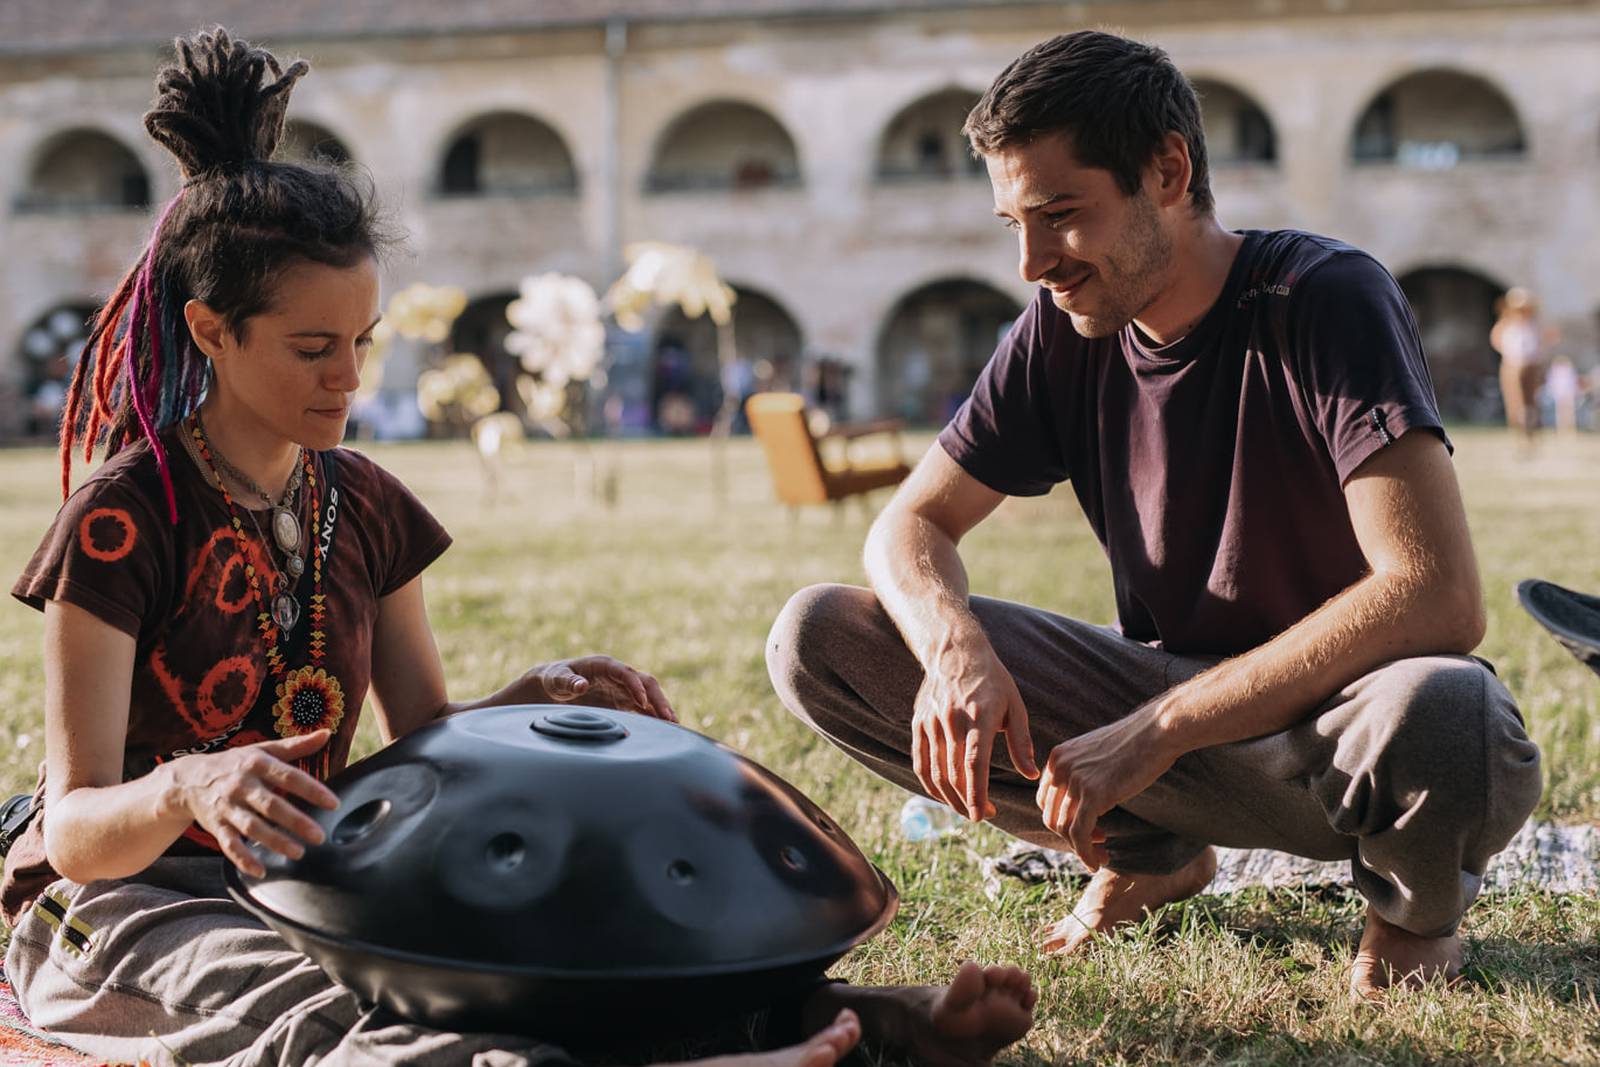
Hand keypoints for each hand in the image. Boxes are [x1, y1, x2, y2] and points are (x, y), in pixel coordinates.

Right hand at [162, 730, 338, 877]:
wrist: (188, 779)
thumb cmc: (235, 763)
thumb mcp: (263, 750)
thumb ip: (296, 745)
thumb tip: (327, 733)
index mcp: (257, 764)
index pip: (289, 777)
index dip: (312, 790)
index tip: (333, 803)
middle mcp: (241, 785)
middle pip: (271, 805)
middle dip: (296, 821)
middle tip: (319, 836)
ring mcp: (227, 807)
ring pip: (252, 827)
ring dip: (275, 842)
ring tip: (298, 852)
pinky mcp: (216, 826)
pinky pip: (229, 845)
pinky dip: (243, 859)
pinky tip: (260, 871)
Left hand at [535, 655, 676, 722]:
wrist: (554, 687)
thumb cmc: (554, 679)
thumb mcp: (557, 679)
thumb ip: (569, 682)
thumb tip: (581, 685)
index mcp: (605, 665)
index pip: (626, 672)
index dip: (635, 686)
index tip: (642, 702)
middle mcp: (619, 675)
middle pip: (645, 683)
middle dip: (657, 699)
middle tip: (668, 717)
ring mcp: (623, 689)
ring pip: (649, 696)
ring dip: (661, 709)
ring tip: (674, 726)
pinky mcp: (624, 702)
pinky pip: (644, 709)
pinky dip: (654, 718)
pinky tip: (665, 730)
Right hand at [912, 636, 1037, 821]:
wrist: (954, 651)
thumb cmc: (991, 680)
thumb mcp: (1014, 705)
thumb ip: (1021, 742)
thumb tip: (1030, 774)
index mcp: (979, 716)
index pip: (974, 763)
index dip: (977, 793)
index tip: (983, 815)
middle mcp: (951, 720)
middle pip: (954, 773)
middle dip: (968, 801)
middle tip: (984, 814)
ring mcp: (931, 723)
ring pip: (935, 772)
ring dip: (949, 798)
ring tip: (966, 809)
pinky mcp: (918, 724)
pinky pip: (920, 763)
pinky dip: (930, 785)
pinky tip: (944, 795)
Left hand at [1035, 704, 1176, 869]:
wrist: (1157, 731)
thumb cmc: (1135, 744)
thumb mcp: (1096, 756)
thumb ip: (1082, 775)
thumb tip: (1080, 803)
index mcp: (1058, 758)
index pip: (1046, 801)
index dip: (1063, 820)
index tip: (1088, 829)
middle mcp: (1060, 768)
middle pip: (1052, 817)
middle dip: (1070, 838)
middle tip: (1096, 846)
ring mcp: (1075, 780)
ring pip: (1064, 829)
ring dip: (1080, 849)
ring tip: (1101, 856)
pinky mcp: (1093, 794)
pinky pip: (1079, 834)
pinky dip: (1085, 853)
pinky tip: (1097, 862)